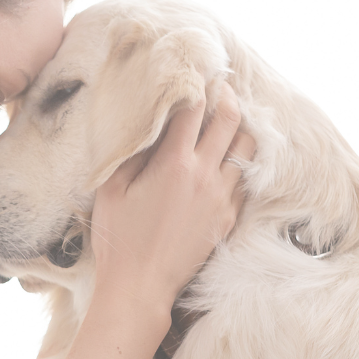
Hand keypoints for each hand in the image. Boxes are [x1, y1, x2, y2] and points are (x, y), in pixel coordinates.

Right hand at [90, 83, 253, 340]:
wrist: (140, 287)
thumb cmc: (118, 238)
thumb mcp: (111, 189)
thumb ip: (131, 152)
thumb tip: (147, 125)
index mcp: (174, 164)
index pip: (193, 109)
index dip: (195, 85)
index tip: (194, 71)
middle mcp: (205, 176)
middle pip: (229, 120)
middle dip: (225, 96)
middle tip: (219, 84)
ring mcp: (221, 198)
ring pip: (247, 148)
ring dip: (239, 127)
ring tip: (228, 118)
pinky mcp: (228, 219)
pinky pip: (244, 180)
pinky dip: (240, 162)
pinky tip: (228, 159)